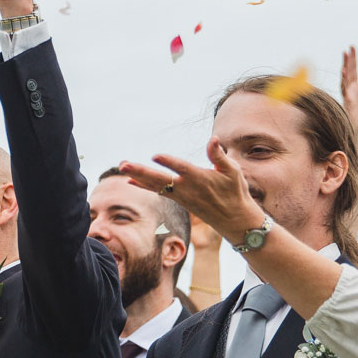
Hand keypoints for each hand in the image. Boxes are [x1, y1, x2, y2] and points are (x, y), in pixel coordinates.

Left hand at [118, 143, 265, 244]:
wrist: (233, 219)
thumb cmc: (235, 191)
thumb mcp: (232, 171)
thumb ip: (219, 155)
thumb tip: (213, 138)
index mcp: (200, 179)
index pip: (182, 169)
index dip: (170, 162)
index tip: (156, 156)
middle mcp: (187, 188)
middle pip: (160, 179)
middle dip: (141, 172)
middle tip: (124, 165)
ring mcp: (181, 195)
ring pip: (155, 185)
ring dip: (138, 176)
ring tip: (122, 167)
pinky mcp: (179, 199)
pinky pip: (158, 191)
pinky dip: (144, 186)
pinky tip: (131, 181)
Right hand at [339, 46, 357, 135]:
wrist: (356, 131)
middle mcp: (356, 90)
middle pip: (355, 71)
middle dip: (353, 59)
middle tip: (352, 47)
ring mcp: (350, 92)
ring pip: (348, 75)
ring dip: (347, 64)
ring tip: (345, 52)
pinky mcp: (346, 97)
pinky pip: (344, 85)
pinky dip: (344, 78)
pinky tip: (344, 69)